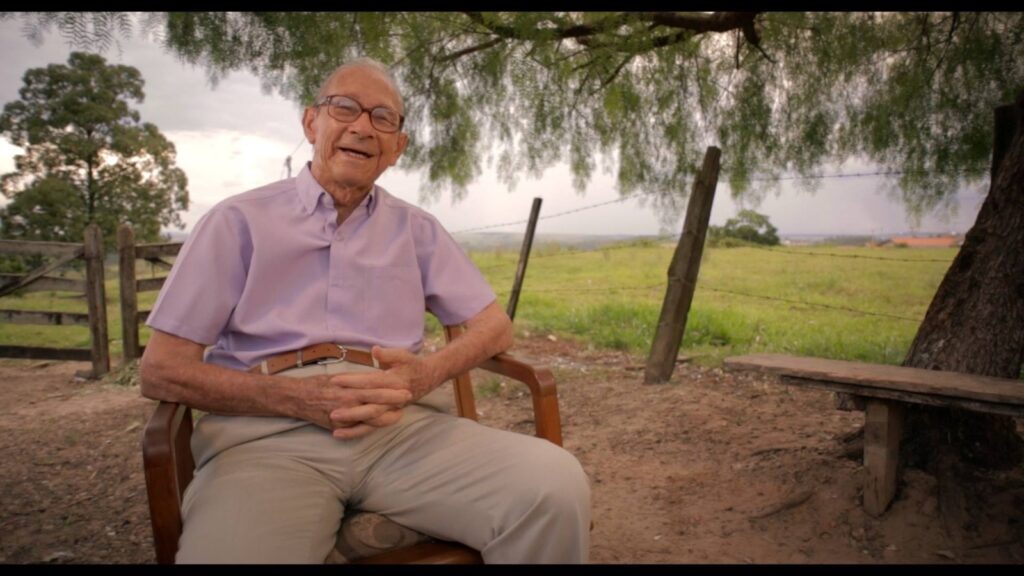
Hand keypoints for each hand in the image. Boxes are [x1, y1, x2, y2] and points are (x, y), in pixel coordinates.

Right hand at [296, 372, 410, 437]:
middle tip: (408, 398)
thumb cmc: (317, 384)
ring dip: (387, 416)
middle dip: (394, 400)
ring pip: (371, 419)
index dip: (391, 387)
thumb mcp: (338, 377)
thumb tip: (373, 378)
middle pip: (377, 402)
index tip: (404, 385)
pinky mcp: (339, 427)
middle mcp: (348, 402)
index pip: (376, 386)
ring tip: (399, 414)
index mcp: (349, 387)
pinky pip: (359, 429)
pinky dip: (372, 426)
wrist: (297, 398)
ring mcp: (344, 417)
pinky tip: (380, 424)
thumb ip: (356, 380)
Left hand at [326, 345, 436, 438]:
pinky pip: (372, 428)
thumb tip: (375, 350)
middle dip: (350, 410)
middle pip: (370, 407)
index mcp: (395, 382)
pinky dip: (356, 432)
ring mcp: (390, 410)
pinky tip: (340, 434)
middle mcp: (393, 399)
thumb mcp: (403, 356)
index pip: (371, 383)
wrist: (427, 379)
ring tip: (333, 426)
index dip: (353, 381)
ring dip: (352, 424)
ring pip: (371, 421)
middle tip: (331, 410)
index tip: (335, 380)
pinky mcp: (387, 416)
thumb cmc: (411, 366)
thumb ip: (389, 354)